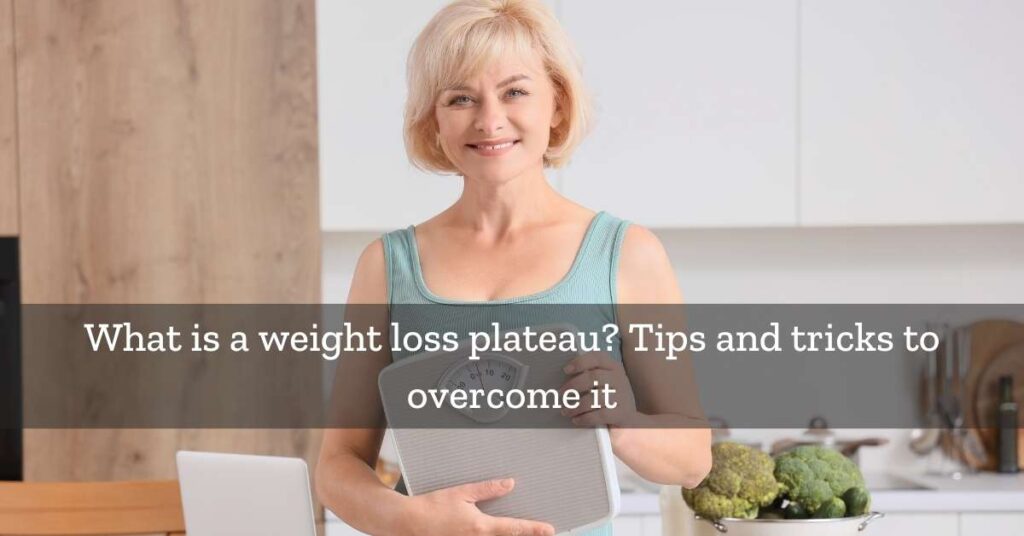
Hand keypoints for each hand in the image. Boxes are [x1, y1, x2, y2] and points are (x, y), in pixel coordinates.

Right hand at [405, 478, 554, 535]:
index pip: (514, 528)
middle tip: (543, 534)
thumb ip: (487, 490)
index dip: (534, 529)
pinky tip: (494, 534)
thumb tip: (509, 484)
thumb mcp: (461, 493)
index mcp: (481, 527)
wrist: (407, 524)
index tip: (549, 530)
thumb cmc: (432, 507)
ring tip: (521, 534)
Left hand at [559, 351, 639, 426]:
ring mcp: (622, 396)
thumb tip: (566, 377)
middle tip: (561, 392)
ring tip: (566, 411)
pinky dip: (585, 418)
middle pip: (594, 377)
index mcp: (613, 367)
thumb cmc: (610, 398)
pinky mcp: (621, 414)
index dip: (580, 362)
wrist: (630, 420)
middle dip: (574, 384)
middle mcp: (619, 379)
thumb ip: (589, 375)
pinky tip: (576, 420)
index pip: (597, 358)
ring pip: (595, 398)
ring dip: (576, 405)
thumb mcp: (605, 382)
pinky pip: (600, 415)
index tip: (566, 370)